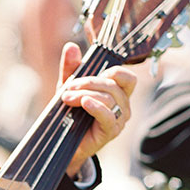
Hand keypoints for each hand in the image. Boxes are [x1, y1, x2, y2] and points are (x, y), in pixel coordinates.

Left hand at [57, 42, 136, 175]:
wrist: (63, 143)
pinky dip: (95, 107)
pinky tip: (83, 103)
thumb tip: (71, 46)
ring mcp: (119, 119)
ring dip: (84, 95)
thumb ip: (70, 68)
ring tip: (66, 99)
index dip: (111, 71)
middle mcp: (123, 105)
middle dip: (88, 83)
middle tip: (67, 88)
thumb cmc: (70, 114)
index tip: (85, 74)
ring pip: (109, 98)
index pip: (126, 76)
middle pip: (113, 85)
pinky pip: (108, 115)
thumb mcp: (68, 88)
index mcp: (117, 93)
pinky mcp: (111, 131)